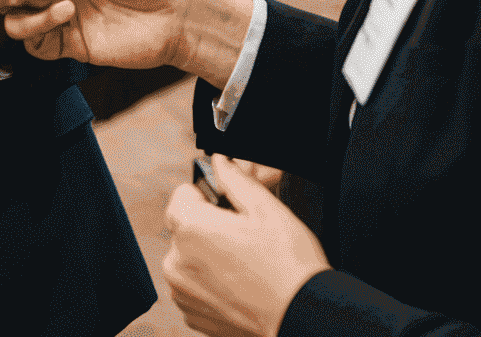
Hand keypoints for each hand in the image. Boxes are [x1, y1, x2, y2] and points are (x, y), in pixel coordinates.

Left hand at [163, 155, 328, 336]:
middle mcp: (177, 263)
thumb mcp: (266, 209)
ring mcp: (183, 293)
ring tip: (243, 266)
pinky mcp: (192, 318)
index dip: (206, 197)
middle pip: (183, 228)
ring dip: (206, 258)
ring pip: (187, 259)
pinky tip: (238, 288)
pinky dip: (209, 286)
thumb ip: (235, 179)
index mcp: (191, 229)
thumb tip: (220, 162)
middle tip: (242, 240)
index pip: (181, 195)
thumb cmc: (288, 268)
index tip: (228, 211)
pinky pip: (193, 289)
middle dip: (206, 228)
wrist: (303, 319)